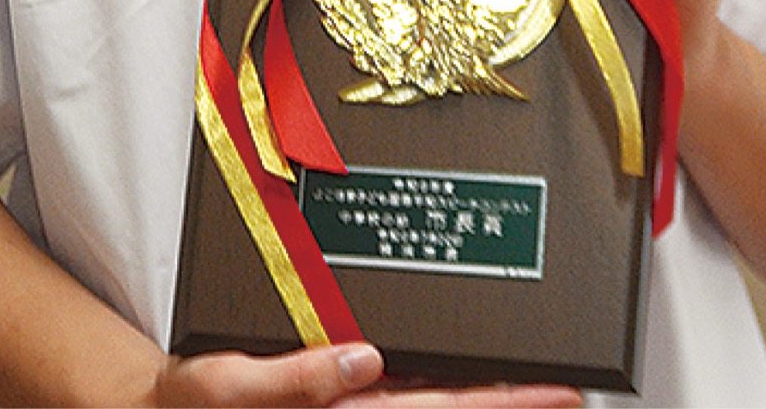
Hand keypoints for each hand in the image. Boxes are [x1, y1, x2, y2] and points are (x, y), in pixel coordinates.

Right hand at [152, 344, 581, 407]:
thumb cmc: (191, 405)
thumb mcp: (228, 390)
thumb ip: (294, 381)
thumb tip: (363, 361)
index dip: (501, 404)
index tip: (560, 393)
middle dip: (512, 403)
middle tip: (574, 389)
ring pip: (431, 405)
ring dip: (482, 395)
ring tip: (537, 378)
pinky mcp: (337, 399)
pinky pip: (401, 397)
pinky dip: (439, 385)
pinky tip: (464, 372)